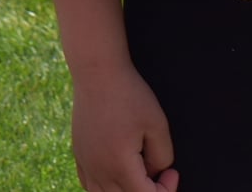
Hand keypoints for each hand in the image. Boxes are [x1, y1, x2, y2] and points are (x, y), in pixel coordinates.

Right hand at [69, 62, 178, 191]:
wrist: (97, 71)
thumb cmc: (129, 94)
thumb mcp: (157, 125)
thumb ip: (162, 157)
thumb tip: (155, 172)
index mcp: (119, 165)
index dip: (165, 190)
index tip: (173, 172)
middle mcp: (99, 168)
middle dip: (147, 191)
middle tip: (160, 174)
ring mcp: (85, 161)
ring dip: (125, 191)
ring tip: (138, 176)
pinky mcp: (78, 152)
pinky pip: (89, 184)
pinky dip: (104, 188)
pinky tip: (116, 175)